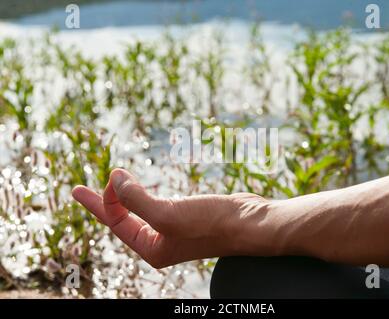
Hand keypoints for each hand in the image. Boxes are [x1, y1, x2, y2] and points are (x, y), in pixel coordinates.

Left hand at [72, 169, 275, 267]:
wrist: (250, 222)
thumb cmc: (212, 224)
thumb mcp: (168, 214)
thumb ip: (136, 199)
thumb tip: (115, 180)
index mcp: (152, 248)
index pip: (116, 224)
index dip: (100, 202)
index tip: (94, 181)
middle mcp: (160, 241)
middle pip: (122, 218)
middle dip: (103, 202)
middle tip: (78, 190)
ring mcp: (174, 228)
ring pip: (138, 209)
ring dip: (123, 195)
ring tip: (108, 183)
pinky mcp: (187, 214)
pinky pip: (155, 202)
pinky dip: (143, 193)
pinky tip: (138, 187)